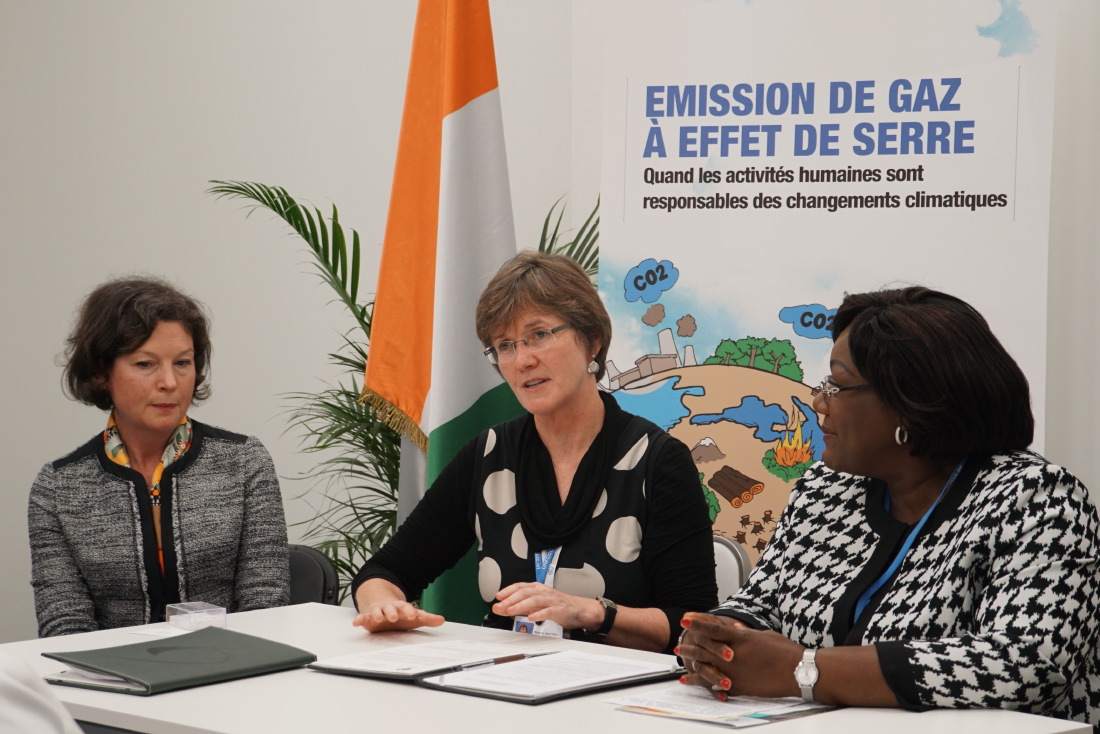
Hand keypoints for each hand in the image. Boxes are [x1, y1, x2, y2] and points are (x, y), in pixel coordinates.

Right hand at [351, 599, 444, 632]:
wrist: (383, 603)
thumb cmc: (400, 613)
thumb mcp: (413, 616)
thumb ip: (426, 618)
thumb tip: (442, 620)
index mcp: (401, 607)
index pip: (406, 608)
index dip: (410, 611)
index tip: (414, 615)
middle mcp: (389, 608)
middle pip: (391, 608)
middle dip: (392, 612)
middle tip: (394, 617)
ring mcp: (378, 611)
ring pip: (377, 611)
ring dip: (377, 614)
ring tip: (378, 618)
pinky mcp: (369, 617)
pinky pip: (363, 617)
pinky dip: (359, 619)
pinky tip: (356, 623)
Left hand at [492, 582, 602, 630]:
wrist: (579, 609)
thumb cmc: (557, 605)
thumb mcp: (537, 604)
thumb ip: (520, 606)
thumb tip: (502, 608)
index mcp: (538, 588)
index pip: (520, 586)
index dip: (508, 590)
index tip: (498, 596)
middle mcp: (544, 592)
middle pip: (525, 592)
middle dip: (510, 599)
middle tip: (500, 606)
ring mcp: (552, 600)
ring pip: (534, 600)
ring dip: (521, 605)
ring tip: (511, 611)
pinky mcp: (559, 610)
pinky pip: (548, 611)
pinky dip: (539, 614)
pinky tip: (531, 618)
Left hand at [677, 612, 802, 699]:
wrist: (799, 672)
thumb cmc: (786, 651)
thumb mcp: (764, 635)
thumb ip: (746, 633)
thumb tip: (734, 628)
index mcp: (741, 639)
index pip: (713, 629)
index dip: (697, 623)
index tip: (684, 619)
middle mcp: (735, 655)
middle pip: (705, 648)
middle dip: (690, 645)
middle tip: (678, 644)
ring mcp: (735, 672)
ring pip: (707, 667)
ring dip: (692, 663)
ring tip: (681, 662)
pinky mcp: (739, 687)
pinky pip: (716, 685)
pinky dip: (703, 683)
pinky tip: (693, 682)